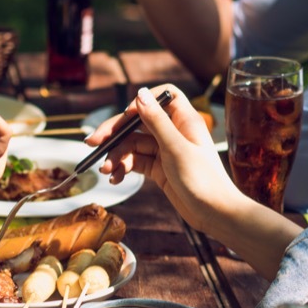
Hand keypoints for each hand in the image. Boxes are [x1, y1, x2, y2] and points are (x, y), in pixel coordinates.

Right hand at [87, 86, 242, 235]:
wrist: (214, 213)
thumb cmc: (203, 180)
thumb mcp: (176, 148)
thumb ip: (156, 121)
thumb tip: (140, 94)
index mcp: (184, 120)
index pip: (162, 97)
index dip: (141, 102)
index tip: (125, 116)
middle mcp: (173, 132)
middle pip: (138, 123)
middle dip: (114, 133)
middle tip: (92, 143)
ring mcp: (165, 151)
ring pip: (132, 145)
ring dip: (116, 156)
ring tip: (105, 171)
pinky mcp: (159, 169)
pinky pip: (135, 162)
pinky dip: (123, 168)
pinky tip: (115, 178)